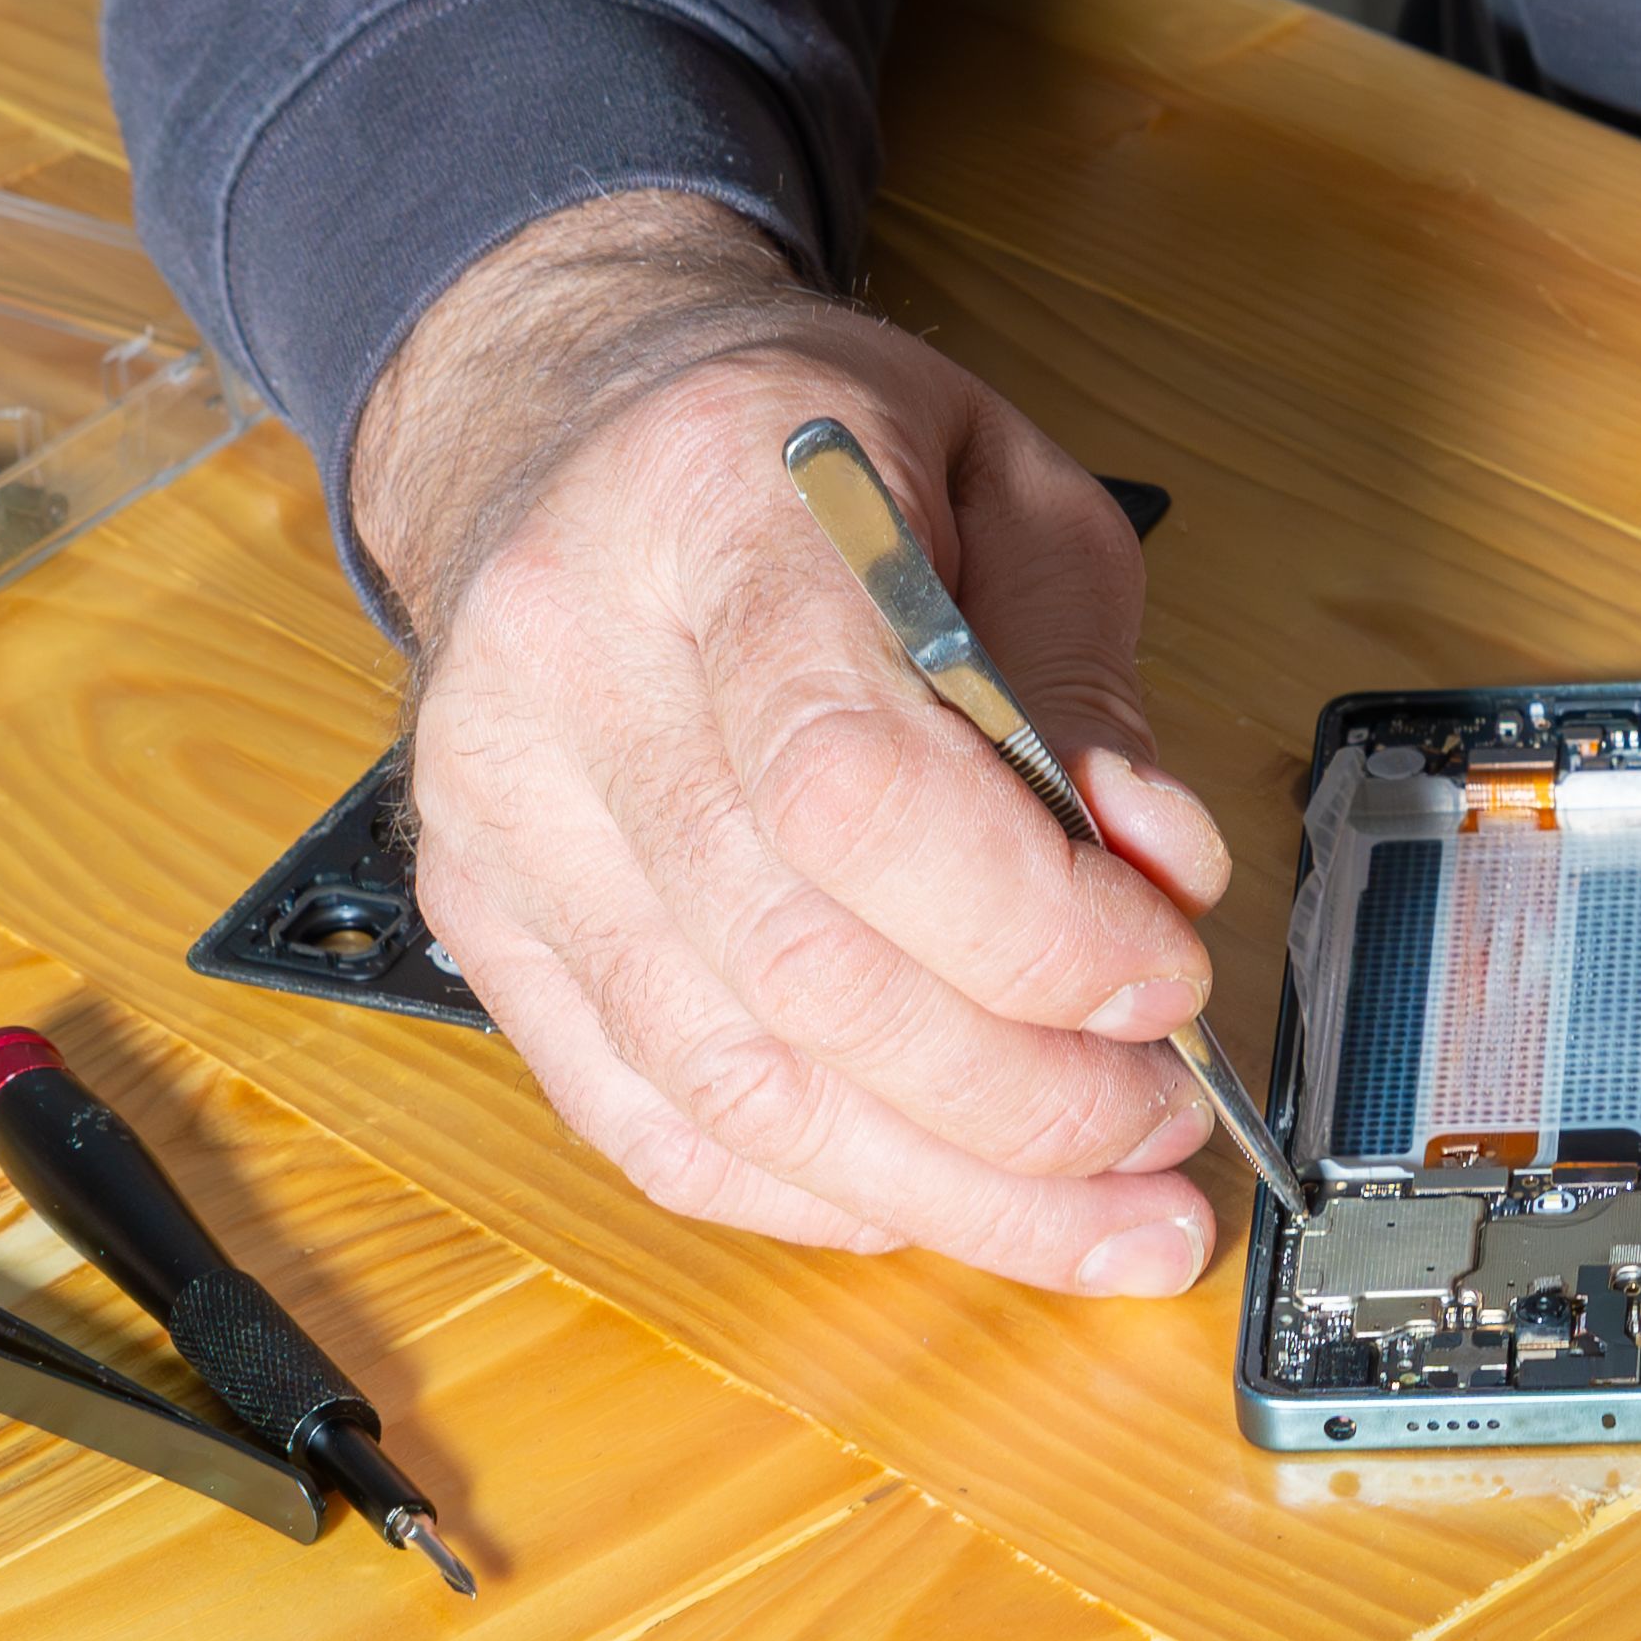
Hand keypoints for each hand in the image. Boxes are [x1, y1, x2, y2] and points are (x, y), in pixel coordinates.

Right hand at [350, 192, 1233, 1291]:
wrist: (567, 433)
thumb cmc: (803, 458)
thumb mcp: (1002, 493)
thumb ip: (1085, 686)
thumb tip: (1161, 872)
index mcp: (711, 511)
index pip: (854, 781)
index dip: (1032, 926)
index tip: (1164, 977)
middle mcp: (567, 666)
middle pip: (800, 968)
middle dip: (1023, 1095)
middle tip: (1161, 1125)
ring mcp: (499, 810)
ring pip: (728, 1086)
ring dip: (945, 1185)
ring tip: (1097, 1206)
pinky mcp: (476, 919)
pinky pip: (647, 1123)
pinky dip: (812, 1193)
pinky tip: (935, 1197)